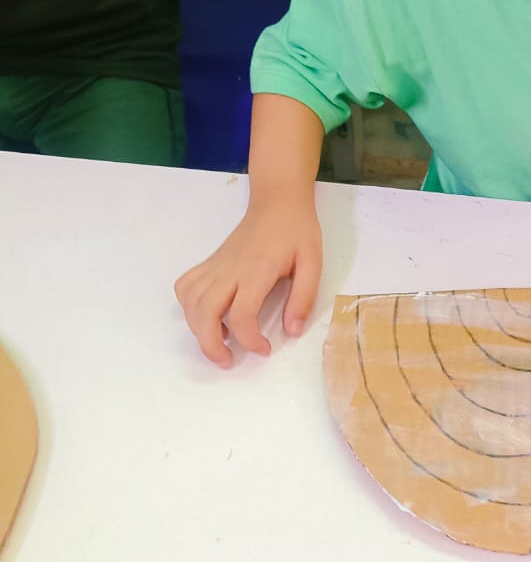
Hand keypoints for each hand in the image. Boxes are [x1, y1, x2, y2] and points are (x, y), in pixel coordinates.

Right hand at [174, 200, 321, 368]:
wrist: (277, 201)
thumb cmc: (297, 231)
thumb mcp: (313, 262)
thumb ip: (303, 298)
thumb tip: (292, 331)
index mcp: (258, 269)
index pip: (242, 313)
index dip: (250, 340)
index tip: (266, 349)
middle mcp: (230, 268)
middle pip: (204, 312)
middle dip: (210, 345)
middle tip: (228, 360)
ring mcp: (217, 265)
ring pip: (190, 301)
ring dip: (198, 329)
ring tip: (220, 341)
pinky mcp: (211, 262)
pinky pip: (186, 286)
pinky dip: (189, 307)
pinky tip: (209, 315)